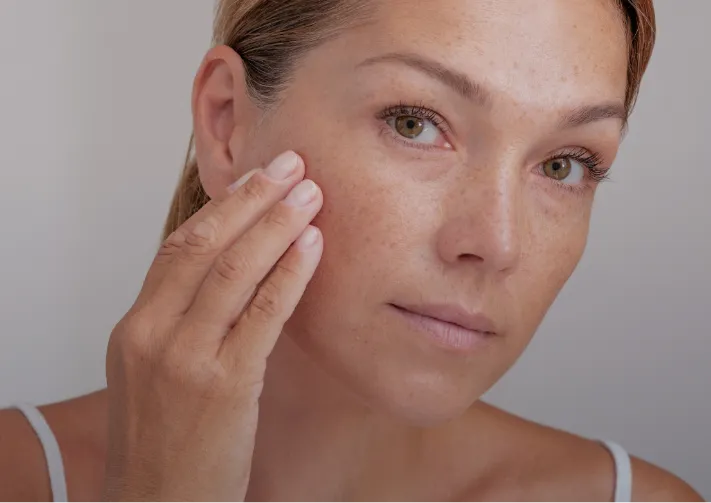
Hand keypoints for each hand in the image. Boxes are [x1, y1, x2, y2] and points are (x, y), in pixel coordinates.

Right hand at [101, 151, 322, 502]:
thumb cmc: (166, 441)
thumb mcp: (156, 373)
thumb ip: (183, 323)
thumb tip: (231, 274)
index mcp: (136, 326)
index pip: (179, 247)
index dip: (223, 207)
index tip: (257, 178)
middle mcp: (154, 334)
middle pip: (204, 246)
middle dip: (252, 200)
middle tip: (291, 164)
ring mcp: (186, 359)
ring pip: (232, 272)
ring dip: (276, 225)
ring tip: (310, 193)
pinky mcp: (224, 386)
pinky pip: (262, 315)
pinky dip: (288, 275)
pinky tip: (312, 247)